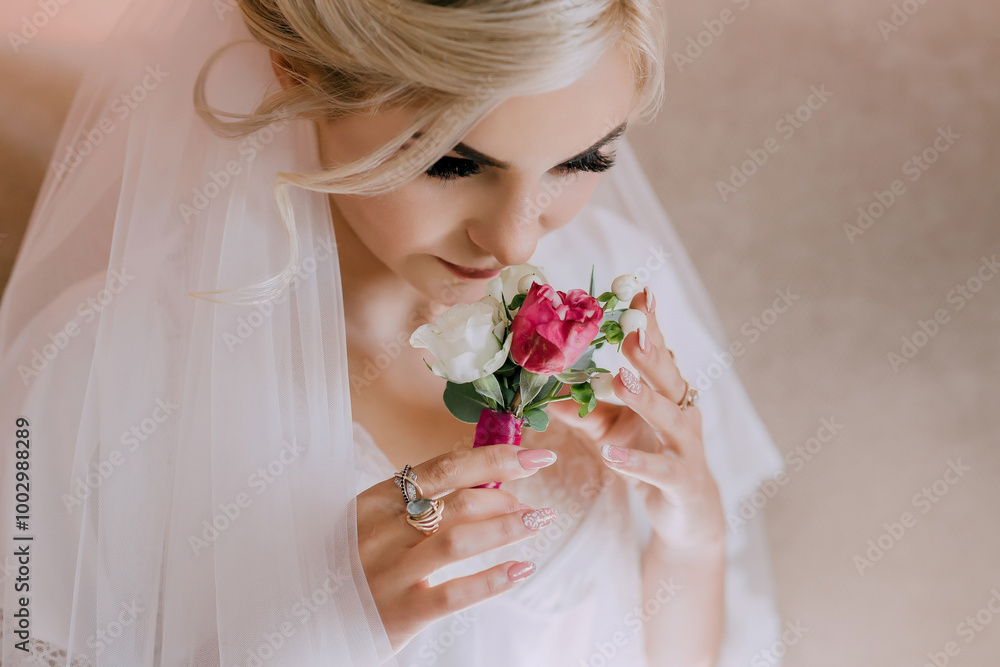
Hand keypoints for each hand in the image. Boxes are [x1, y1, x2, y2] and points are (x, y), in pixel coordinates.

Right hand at [356, 444, 558, 651]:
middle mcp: (381, 532)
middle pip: (456, 501)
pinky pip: (455, 594)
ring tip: (538, 521)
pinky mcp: (400, 612)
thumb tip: (487, 482)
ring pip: (459, 541)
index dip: (494, 458)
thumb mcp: (373, 524)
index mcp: (375, 501)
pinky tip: (522, 568)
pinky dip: (493, 579)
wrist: (306, 622)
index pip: (443, 468)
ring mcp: (389, 573)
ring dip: (506, 527)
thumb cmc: (353, 565)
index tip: (532, 455)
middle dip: (503, 496)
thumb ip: (418, 504)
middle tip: (528, 504)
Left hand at [548, 287, 724, 555]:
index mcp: (667, 394)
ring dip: (644, 398)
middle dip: (650, 351)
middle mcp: (683, 414)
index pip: (658, 353)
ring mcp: (686, 448)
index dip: (650, 324)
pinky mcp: (683, 482)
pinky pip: (659, 471)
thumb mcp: (610, 431)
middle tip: (630, 327)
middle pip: (668, 377)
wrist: (688, 516)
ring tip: (620, 378)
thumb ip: (581, 408)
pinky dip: (636, 463)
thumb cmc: (650, 461)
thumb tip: (542, 386)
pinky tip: (611, 455)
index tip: (639, 292)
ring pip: (669, 418)